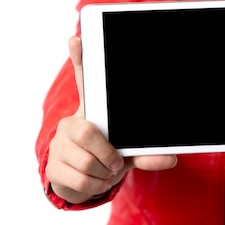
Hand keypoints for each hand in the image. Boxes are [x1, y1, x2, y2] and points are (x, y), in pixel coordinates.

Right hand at [45, 36, 177, 204]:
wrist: (82, 181)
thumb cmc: (107, 155)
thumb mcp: (129, 151)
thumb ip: (148, 153)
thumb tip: (172, 159)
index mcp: (91, 113)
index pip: (85, 82)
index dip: (81, 60)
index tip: (77, 38)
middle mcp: (71, 123)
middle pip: (85, 132)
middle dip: (106, 153)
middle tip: (116, 162)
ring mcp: (59, 144)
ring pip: (85, 161)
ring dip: (104, 173)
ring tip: (107, 171)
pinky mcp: (52, 166)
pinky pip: (79, 179)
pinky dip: (95, 186)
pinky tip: (97, 181)